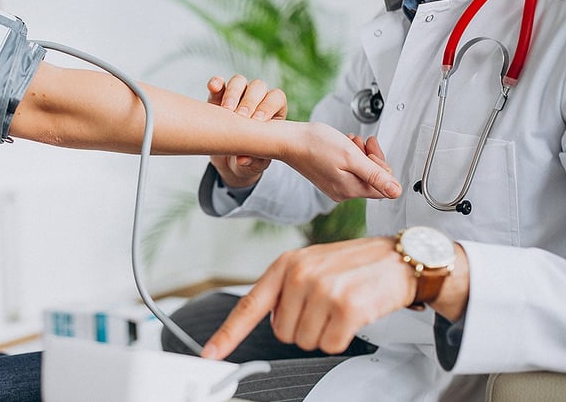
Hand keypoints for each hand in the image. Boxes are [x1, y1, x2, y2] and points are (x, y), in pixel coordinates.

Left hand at [200, 237, 468, 359]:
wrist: (400, 258)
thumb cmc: (353, 265)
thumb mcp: (311, 264)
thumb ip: (284, 290)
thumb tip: (268, 320)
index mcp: (285, 265)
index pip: (249, 305)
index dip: (228, 334)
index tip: (211, 354)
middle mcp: (299, 275)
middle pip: (282, 333)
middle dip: (304, 327)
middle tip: (325, 306)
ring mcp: (323, 290)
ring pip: (306, 342)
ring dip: (324, 332)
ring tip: (340, 306)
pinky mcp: (346, 307)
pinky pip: (331, 344)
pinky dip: (342, 337)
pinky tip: (354, 314)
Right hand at [207, 75, 286, 187]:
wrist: (229, 161)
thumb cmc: (248, 161)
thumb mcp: (253, 165)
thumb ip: (252, 163)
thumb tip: (243, 160)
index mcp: (274, 112)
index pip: (276, 99)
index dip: (268, 107)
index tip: (258, 122)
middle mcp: (257, 100)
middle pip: (258, 87)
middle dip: (250, 101)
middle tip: (241, 117)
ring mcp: (237, 96)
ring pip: (239, 81)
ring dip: (233, 93)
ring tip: (226, 110)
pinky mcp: (218, 98)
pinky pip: (218, 85)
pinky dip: (216, 84)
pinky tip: (213, 88)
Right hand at [282, 122, 400, 200]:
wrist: (289, 141)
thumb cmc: (316, 145)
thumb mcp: (351, 157)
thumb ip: (376, 176)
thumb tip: (396, 192)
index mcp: (350, 189)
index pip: (383, 186)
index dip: (382, 164)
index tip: (371, 147)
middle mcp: (343, 193)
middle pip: (372, 180)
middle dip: (371, 158)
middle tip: (361, 142)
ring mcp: (334, 187)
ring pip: (361, 173)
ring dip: (360, 155)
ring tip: (350, 141)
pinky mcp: (328, 180)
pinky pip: (348, 171)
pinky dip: (349, 157)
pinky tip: (343, 146)